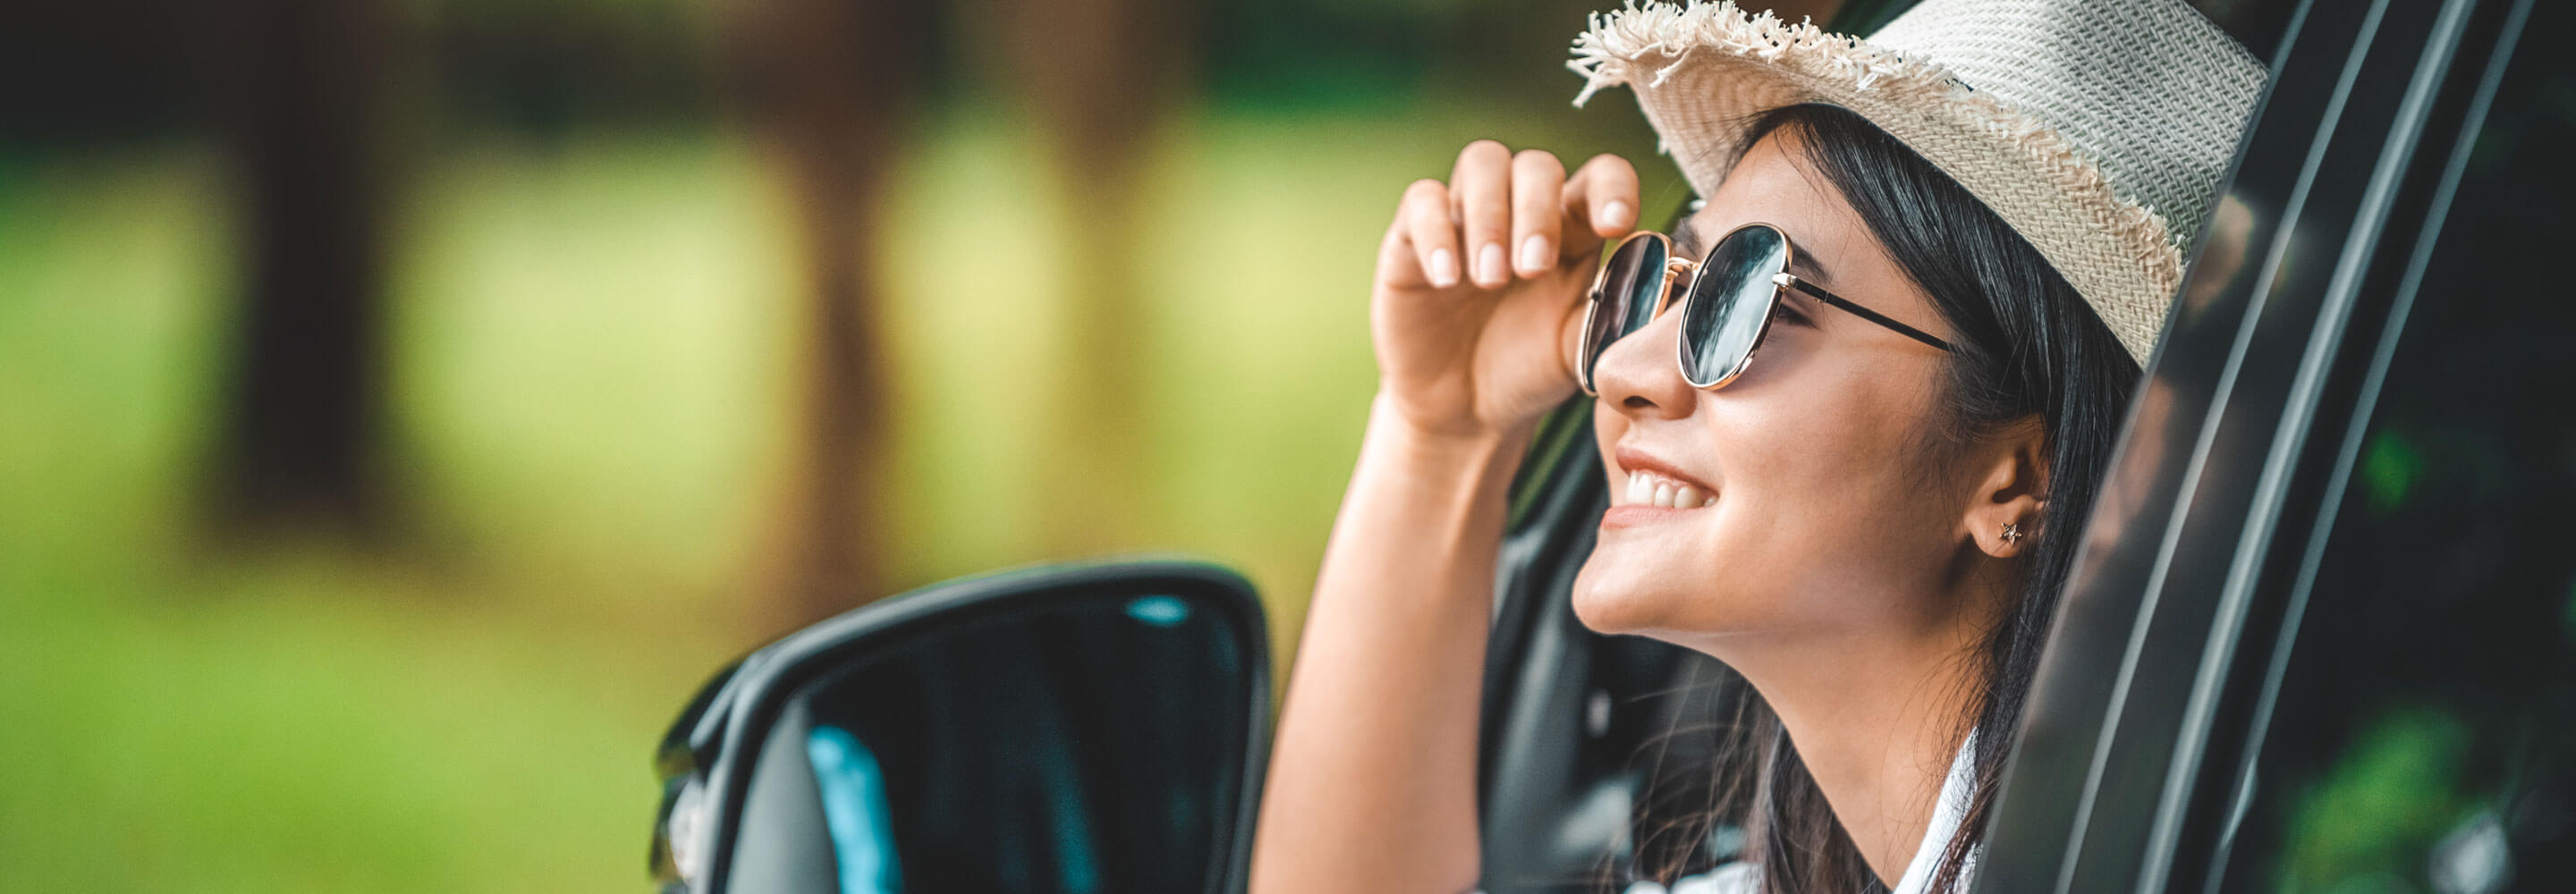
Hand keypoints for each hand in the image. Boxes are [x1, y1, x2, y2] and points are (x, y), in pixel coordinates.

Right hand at [1371, 141, 1639, 441]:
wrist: (1466, 413)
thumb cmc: (1530, 372)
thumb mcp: (1583, 349)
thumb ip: (1618, 314)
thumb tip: (1663, 283)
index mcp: (1574, 229)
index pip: (1600, 176)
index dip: (1613, 188)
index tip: (1615, 225)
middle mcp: (1521, 212)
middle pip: (1536, 165)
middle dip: (1537, 211)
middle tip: (1533, 269)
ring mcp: (1466, 220)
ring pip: (1482, 163)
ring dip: (1491, 216)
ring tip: (1491, 280)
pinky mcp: (1414, 239)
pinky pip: (1422, 201)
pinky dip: (1436, 232)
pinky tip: (1447, 279)